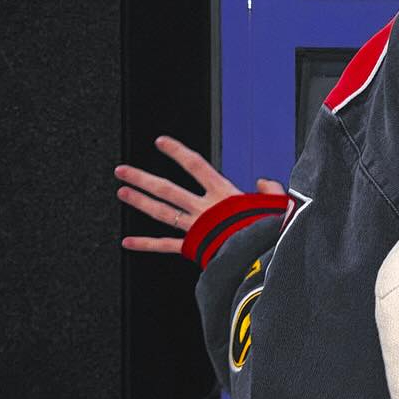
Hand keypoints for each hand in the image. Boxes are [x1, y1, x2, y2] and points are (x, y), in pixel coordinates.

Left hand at [114, 136, 284, 255]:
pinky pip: (166, 245)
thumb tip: (263, 181)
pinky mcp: (194, 247)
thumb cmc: (270, 230)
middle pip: (168, 190)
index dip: (177, 152)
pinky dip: (146, 244)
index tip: (160, 142)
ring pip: (163, 212)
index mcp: (224, 194)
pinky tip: (127, 241)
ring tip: (122, 193)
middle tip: (122, 170)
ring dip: (140, 202)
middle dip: (142, 178)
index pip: (196, 166)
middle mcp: (205, 208)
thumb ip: (270, 190)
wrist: (261, 256)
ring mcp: (196, 227)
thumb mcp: (276, 204)